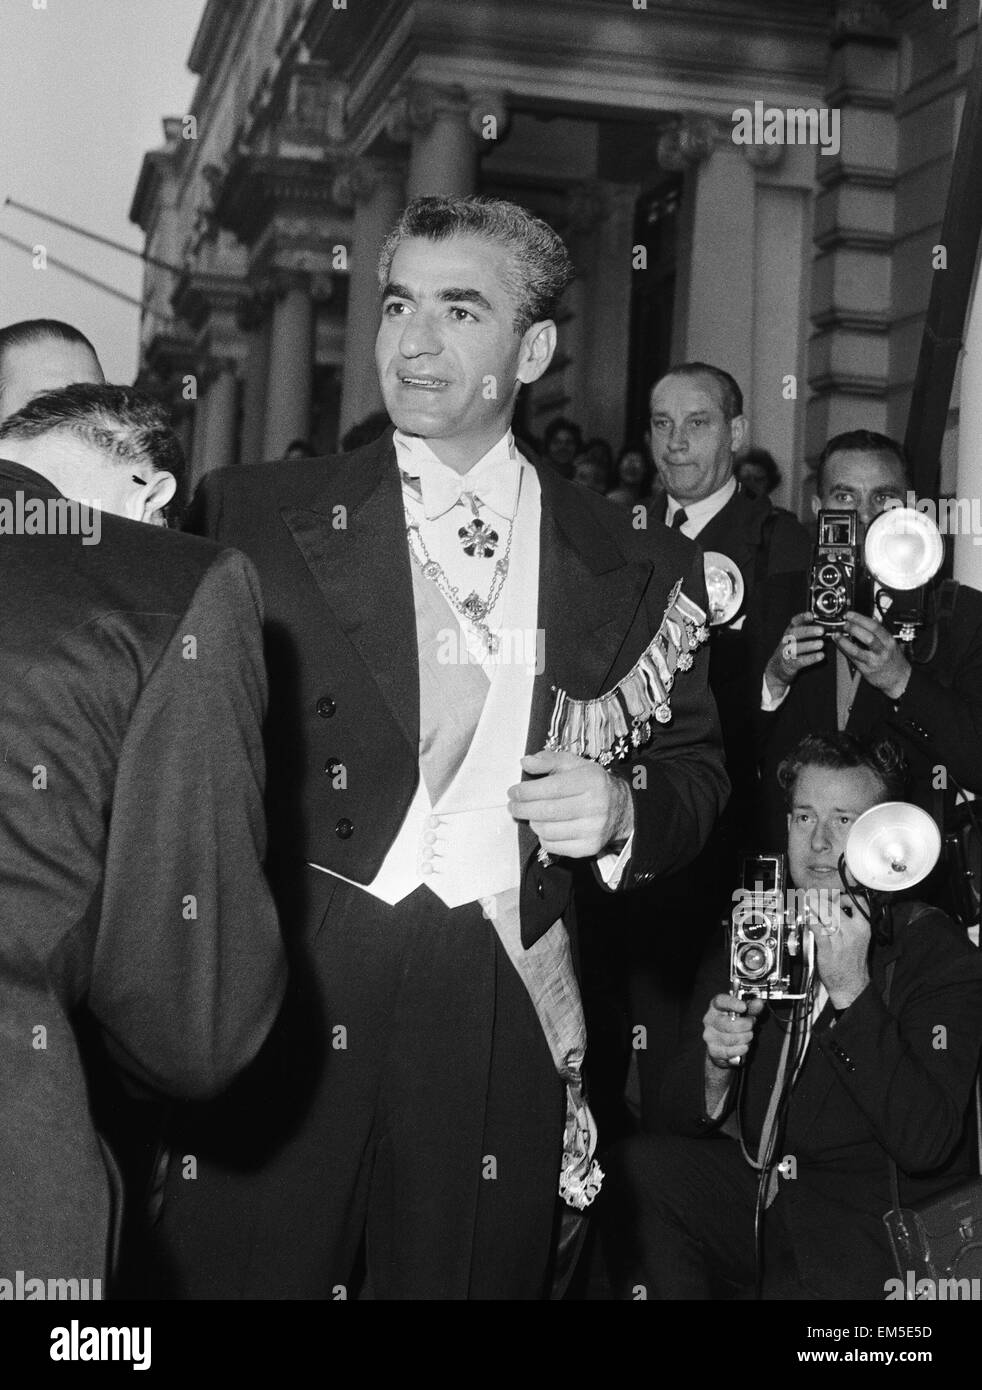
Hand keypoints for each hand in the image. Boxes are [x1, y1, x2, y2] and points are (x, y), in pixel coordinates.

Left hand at [508, 749, 633, 858]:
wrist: (621, 808)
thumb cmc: (591, 784)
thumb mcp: (574, 764)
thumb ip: (549, 760)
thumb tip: (525, 762)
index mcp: (590, 781)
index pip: (550, 788)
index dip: (526, 792)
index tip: (513, 792)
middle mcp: (594, 806)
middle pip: (546, 811)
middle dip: (522, 809)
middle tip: (513, 806)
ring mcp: (592, 829)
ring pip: (546, 830)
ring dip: (533, 822)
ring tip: (532, 814)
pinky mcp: (589, 847)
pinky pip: (553, 846)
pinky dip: (543, 837)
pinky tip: (545, 827)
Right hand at [703, 992, 763, 1069]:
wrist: (724, 1045)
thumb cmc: (735, 1025)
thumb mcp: (744, 1014)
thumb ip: (752, 1008)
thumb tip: (759, 1003)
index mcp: (716, 1007)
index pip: (720, 1001)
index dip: (732, 1003)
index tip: (744, 1007)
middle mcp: (709, 1020)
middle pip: (727, 1023)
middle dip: (744, 1026)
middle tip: (751, 1026)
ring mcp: (710, 1036)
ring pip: (730, 1039)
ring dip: (745, 1038)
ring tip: (748, 1036)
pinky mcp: (713, 1051)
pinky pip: (729, 1052)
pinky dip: (740, 1049)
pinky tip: (744, 1046)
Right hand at [764, 612, 825, 697]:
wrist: (779, 667)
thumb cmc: (793, 649)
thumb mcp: (798, 637)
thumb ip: (809, 629)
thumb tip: (828, 623)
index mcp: (790, 631)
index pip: (795, 621)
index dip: (802, 617)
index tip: (811, 615)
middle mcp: (787, 640)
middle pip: (794, 633)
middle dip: (808, 631)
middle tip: (821, 630)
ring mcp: (787, 652)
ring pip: (795, 647)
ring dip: (809, 645)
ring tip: (821, 644)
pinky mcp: (790, 664)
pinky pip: (800, 661)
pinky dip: (811, 658)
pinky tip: (821, 656)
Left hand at [809, 893, 870, 1010]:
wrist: (851, 984)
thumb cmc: (853, 962)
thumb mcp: (859, 938)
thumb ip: (851, 921)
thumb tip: (835, 907)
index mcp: (863, 927)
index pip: (858, 902)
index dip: (843, 896)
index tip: (833, 896)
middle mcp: (853, 931)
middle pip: (835, 906)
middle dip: (821, 898)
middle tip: (812, 895)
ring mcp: (840, 939)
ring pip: (825, 914)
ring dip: (813, 905)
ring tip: (806, 901)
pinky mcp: (828, 947)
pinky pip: (817, 928)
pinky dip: (810, 919)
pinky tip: (806, 916)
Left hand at [833, 612, 910, 700]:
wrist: (899, 679)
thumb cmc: (894, 660)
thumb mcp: (891, 643)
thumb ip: (880, 631)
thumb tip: (872, 618)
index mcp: (889, 641)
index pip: (875, 627)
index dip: (860, 619)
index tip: (850, 614)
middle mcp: (882, 651)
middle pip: (868, 637)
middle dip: (854, 629)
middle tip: (844, 624)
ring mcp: (874, 661)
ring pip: (857, 651)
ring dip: (844, 642)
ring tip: (837, 634)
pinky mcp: (866, 670)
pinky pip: (853, 659)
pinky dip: (844, 651)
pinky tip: (839, 644)